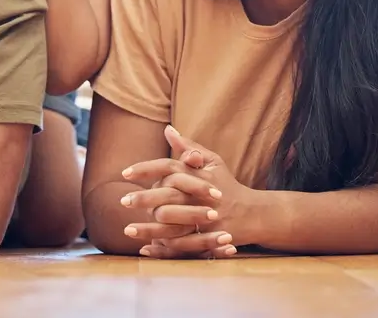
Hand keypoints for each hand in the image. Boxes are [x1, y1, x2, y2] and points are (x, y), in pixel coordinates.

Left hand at [121, 126, 252, 258]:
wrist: (253, 214)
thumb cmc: (227, 184)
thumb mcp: (213, 162)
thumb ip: (189, 147)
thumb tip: (168, 129)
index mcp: (199, 174)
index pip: (168, 167)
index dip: (146, 169)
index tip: (125, 173)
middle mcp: (200, 195)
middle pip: (168, 195)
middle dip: (144, 199)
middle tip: (123, 201)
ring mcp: (205, 218)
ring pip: (173, 223)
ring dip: (149, 228)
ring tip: (128, 230)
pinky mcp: (208, 238)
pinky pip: (182, 245)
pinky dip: (163, 248)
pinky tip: (146, 248)